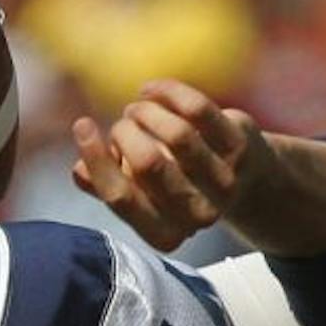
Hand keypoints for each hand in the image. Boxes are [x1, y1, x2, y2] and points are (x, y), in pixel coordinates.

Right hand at [71, 80, 270, 252]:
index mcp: (166, 235)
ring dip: (145, 112)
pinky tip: (152, 90)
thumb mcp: (141, 195)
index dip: (96, 159)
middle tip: (121, 125)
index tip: (82, 125)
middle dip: (124, 133)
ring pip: (176, 134)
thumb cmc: (177, 187)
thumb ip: (107, 186)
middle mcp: (198, 215)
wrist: (247, 181)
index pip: (121, 197)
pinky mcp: (240, 146)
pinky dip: (167, 93)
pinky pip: (198, 109)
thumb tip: (78, 171)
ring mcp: (225, 181)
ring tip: (136, 109)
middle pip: (147, 162)